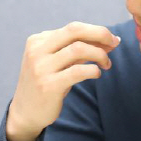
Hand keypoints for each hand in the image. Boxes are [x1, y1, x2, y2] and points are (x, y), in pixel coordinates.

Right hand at [6, 22, 120, 140]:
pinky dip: (93, 70)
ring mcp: (41, 67)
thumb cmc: (48, 84)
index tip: (112, 40)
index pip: (73, 28)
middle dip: (100, 34)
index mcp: (38, 40)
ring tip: (106, 64)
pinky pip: (78, 71)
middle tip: (115, 43)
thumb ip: (81, 50)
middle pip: (74, 31)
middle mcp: (37, 50)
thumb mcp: (60, 63)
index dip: (97, 31)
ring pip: (78, 49)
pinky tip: (96, 74)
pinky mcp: (48, 85)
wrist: (25, 113)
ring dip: (99, 55)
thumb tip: (111, 40)